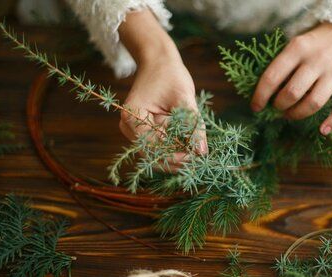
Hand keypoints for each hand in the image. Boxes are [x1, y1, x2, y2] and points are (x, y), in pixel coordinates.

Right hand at [118, 9, 206, 164]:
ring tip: (197, 151)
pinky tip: (190, 145)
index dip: (174, 156)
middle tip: (199, 157)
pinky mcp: (144, 131)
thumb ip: (193, 125)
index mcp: (133, 116)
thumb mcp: (184, 98)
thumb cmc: (170, 74)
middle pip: (153, 155)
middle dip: (177, 159)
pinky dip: (175, 147)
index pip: (152, 148)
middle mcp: (129, 127)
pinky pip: (160, 146)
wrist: (158, 61)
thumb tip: (202, 152)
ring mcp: (134, 130)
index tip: (195, 155)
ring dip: (177, 155)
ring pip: (157, 154)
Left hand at [251, 22, 331, 134]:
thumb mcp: (298, 44)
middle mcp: (317, 59)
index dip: (260, 96)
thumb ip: (284, 64)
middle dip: (279, 106)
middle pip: (292, 93)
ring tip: (291, 114)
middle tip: (277, 107)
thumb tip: (265, 93)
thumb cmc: (317, 42)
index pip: (272, 77)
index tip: (255, 107)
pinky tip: (322, 130)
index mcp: (298, 48)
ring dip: (298, 114)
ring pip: (314, 103)